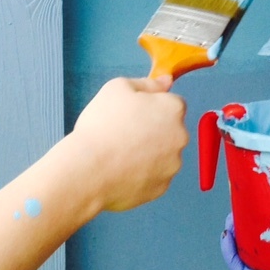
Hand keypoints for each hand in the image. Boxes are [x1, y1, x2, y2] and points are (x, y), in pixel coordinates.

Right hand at [71, 75, 187, 211]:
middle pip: (170, 130)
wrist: (88, 170)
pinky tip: (122, 171)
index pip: (172, 103)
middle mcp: (180, 137)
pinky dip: (142, 174)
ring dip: (149, 153)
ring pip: (164, 155)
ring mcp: (172, 165)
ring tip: (120, 155)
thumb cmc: (102, 125)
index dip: (152, 107)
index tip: (133, 114)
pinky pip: (154, 177)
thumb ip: (147, 83)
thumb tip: (166, 81)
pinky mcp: (161, 188)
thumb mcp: (117, 88)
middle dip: (154, 130)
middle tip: (124, 134)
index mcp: (173, 109)